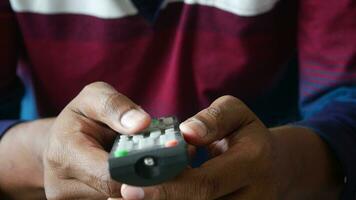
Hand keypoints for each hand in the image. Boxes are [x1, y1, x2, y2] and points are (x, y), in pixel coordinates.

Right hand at [0, 82, 150, 198]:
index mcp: (65, 154)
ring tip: (147, 166)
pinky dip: (131, 189)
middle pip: (117, 194)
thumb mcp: (94, 98)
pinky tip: (136, 175)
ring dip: (138, 185)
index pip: (109, 175)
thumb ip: (116, 107)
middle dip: (143, 178)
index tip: (165, 161)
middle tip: (164, 163)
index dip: (139, 171)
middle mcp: (63, 186)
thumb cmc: (80, 117)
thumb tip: (142, 123)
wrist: (60, 142)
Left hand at [121, 96, 342, 199]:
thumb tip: (186, 133)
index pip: (205, 183)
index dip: (166, 188)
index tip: (129, 187)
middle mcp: (253, 196)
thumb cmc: (247, 134)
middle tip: (120, 197)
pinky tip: (151, 199)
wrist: (274, 165)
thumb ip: (212, 119)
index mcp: (253, 163)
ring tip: (125, 199)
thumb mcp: (236, 114)